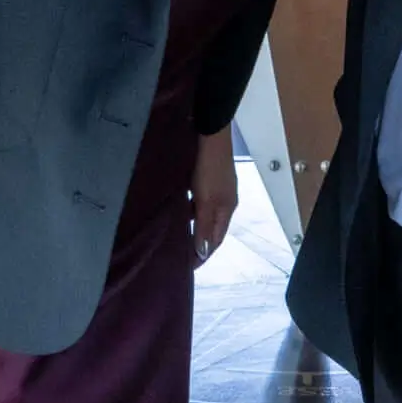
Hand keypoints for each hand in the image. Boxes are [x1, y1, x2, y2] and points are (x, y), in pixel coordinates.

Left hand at [189, 129, 237, 262]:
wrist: (210, 134)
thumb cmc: (209, 168)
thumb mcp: (205, 200)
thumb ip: (203, 226)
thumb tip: (203, 252)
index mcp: (226, 210)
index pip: (215, 240)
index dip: (203, 255)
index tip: (187, 268)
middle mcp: (224, 203)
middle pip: (211, 230)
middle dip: (198, 244)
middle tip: (179, 254)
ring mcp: (217, 191)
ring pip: (204, 216)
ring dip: (192, 227)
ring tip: (175, 236)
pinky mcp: (208, 180)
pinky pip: (199, 204)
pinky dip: (189, 212)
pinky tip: (178, 211)